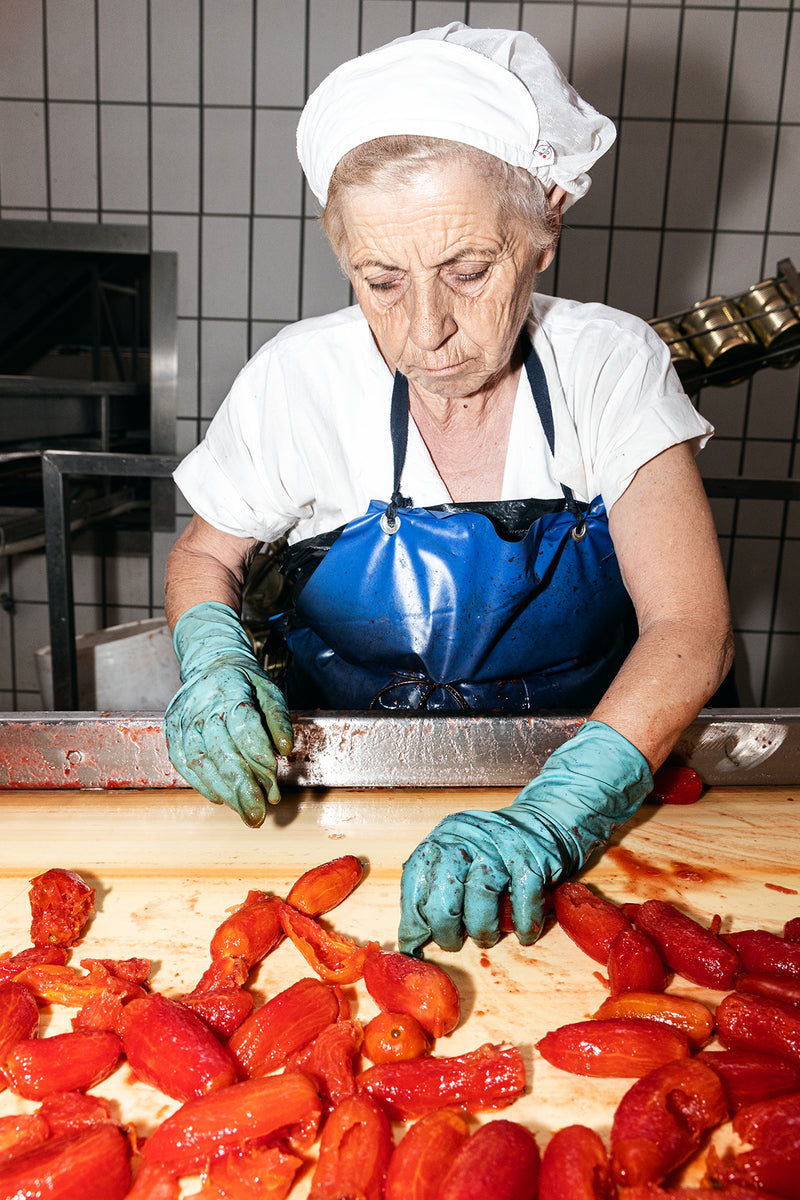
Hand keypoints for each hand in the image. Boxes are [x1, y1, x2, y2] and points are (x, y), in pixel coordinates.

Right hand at [165, 602, 293, 826]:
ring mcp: (183, 717)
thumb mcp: (270, 691)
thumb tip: (284, 750)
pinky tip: (222, 798)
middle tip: (258, 814)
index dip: (257, 756)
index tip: (272, 785)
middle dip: (241, 786)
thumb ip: (278, 719)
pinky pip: (184, 763)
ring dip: (224, 792)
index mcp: (229, 687)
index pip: (242, 724)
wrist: (210, 665)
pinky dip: (203, 784)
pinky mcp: (172, 730)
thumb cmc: (246, 682)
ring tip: (245, 812)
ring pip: (200, 760)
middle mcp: (202, 703)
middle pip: (219, 749)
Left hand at [398, 721, 652, 953]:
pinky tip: (524, 935)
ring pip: (481, 895)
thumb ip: (438, 888)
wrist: (549, 820)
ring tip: (486, 938)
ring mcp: (502, 845)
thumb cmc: (500, 852)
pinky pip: (524, 899)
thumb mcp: (462, 858)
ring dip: (482, 929)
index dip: (413, 913)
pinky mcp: (534, 857)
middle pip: (446, 889)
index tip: (415, 940)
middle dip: (446, 927)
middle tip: (453, 942)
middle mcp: (470, 836)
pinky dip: (523, 924)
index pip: (417, 874)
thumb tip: (413, 937)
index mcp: (446, 836)